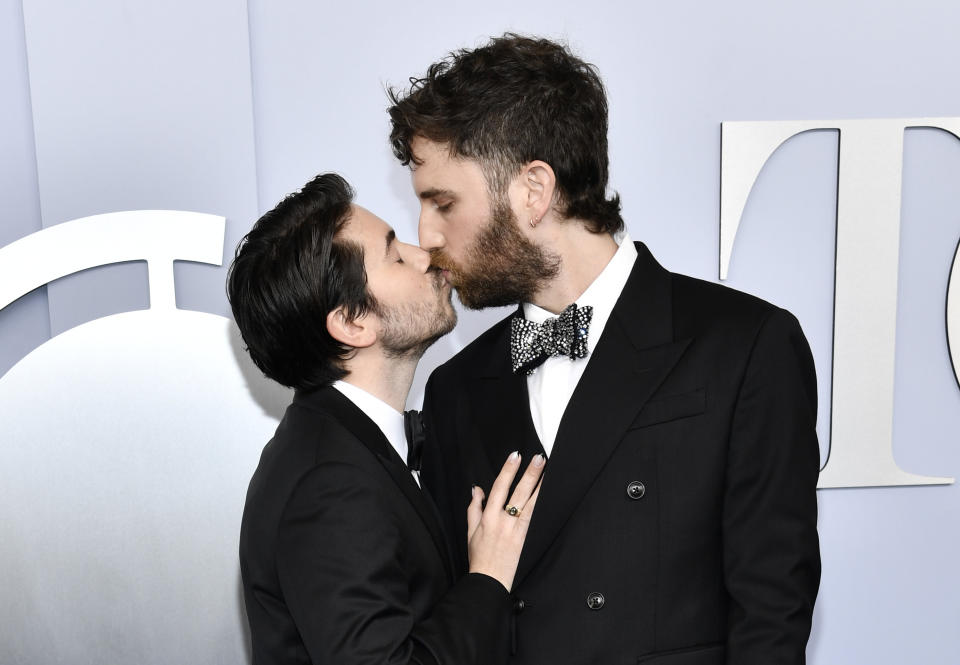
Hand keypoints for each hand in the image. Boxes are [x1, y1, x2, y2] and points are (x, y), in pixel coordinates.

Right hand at [466, 451, 544, 591]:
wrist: (489, 580)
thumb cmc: (479, 557)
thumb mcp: (470, 531)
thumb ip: (474, 507)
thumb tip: (477, 490)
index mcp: (488, 517)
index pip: (499, 487)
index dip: (508, 470)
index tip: (515, 456)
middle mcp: (503, 521)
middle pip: (519, 492)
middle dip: (530, 473)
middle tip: (539, 459)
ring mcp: (516, 530)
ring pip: (531, 504)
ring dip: (540, 487)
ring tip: (549, 474)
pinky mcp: (525, 539)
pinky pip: (535, 519)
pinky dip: (541, 507)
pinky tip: (548, 497)